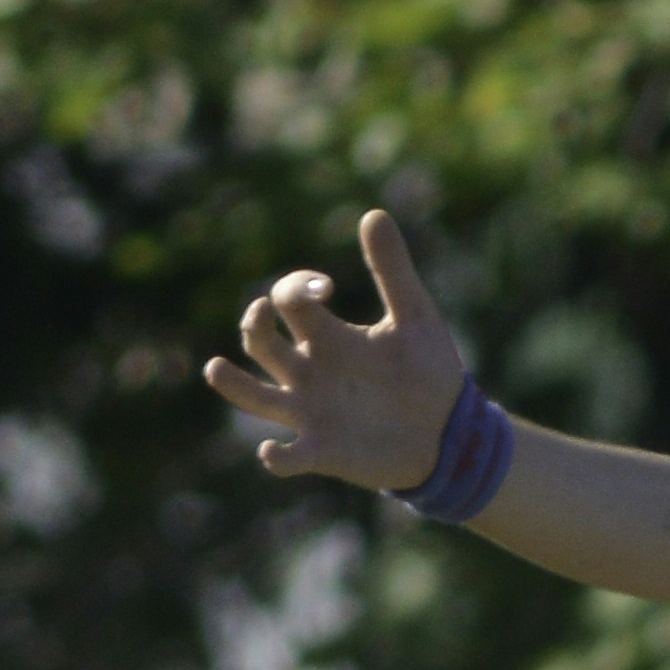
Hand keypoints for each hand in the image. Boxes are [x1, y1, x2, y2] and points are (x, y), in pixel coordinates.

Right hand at [206, 205, 474, 491]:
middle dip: (255, 323)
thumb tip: (373, 212)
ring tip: (216, 368)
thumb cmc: (429, 372)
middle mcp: (309, 370)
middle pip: (261, 343)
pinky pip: (288, 456)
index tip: (326, 287)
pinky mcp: (322, 450)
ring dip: (233, 384)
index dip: (294, 286)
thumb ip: (393, 270)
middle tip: (264, 310)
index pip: (288, 301)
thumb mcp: (415, 317)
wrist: (452, 433)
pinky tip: (272, 450)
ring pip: (255, 396)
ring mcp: (310, 411)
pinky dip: (276, 456)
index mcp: (327, 336)